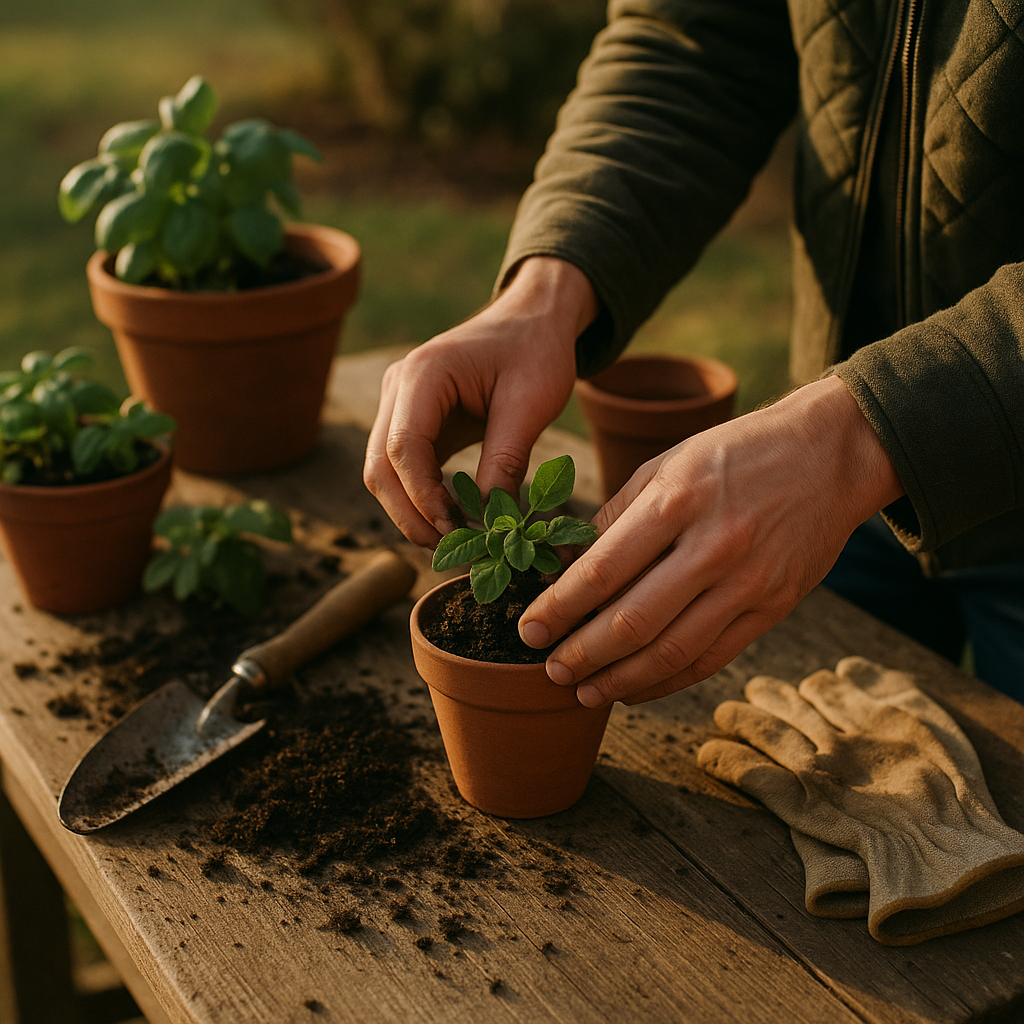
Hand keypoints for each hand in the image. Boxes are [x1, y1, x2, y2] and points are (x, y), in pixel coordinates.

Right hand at [364, 257, 597, 545]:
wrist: (534, 319)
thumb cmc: (536, 351)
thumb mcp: (531, 404)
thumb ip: (506, 460)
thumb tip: (491, 521)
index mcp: (424, 373)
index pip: (403, 446)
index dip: (423, 496)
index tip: (455, 529)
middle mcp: (399, 385)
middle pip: (381, 465)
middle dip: (409, 513)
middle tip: (447, 549)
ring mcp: (399, 402)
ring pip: (383, 470)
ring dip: (410, 510)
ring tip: (450, 541)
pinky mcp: (412, 418)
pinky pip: (402, 466)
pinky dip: (419, 496)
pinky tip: (450, 519)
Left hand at [518, 376, 905, 705]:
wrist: (829, 455)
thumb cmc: (736, 454)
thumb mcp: (667, 463)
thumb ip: (616, 516)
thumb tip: (566, 567)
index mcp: (677, 501)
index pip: (602, 571)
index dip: (559, 608)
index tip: (527, 630)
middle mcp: (712, 547)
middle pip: (632, 622)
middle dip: (580, 653)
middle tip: (547, 668)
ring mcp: (747, 583)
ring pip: (670, 652)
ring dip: (618, 680)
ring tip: (582, 690)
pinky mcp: (772, 609)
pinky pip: (710, 659)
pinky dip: (666, 681)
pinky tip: (634, 688)